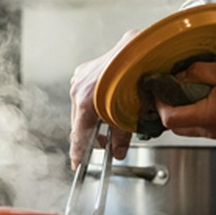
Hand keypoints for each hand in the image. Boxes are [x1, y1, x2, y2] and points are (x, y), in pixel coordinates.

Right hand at [69, 31, 137, 168]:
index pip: (78, 136)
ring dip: (93, 119)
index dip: (78, 154)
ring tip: (109, 126)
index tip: (77, 165)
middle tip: (103, 146)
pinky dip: (93, 104)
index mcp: (85, 102)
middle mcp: (78, 89)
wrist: (138, 49)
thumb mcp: (130, 113)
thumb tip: (118, 152)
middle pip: (79, 122)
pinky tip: (107, 105)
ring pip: (81, 108)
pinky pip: (84, 93)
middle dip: (91, 136)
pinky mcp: (85, 70)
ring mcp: (79, 78)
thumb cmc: (134, 76)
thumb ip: (121, 136)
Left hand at [156, 60, 215, 138]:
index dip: (160, 104)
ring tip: (184, 90)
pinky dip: (195, 113)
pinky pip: (201, 126)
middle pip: (175, 127)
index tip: (159, 88)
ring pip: (187, 128)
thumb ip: (198, 72)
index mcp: (208, 116)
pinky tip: (201, 96)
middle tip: (167, 89)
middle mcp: (211, 130)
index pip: (170, 119)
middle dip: (168, 108)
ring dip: (182, 111)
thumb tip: (180, 75)